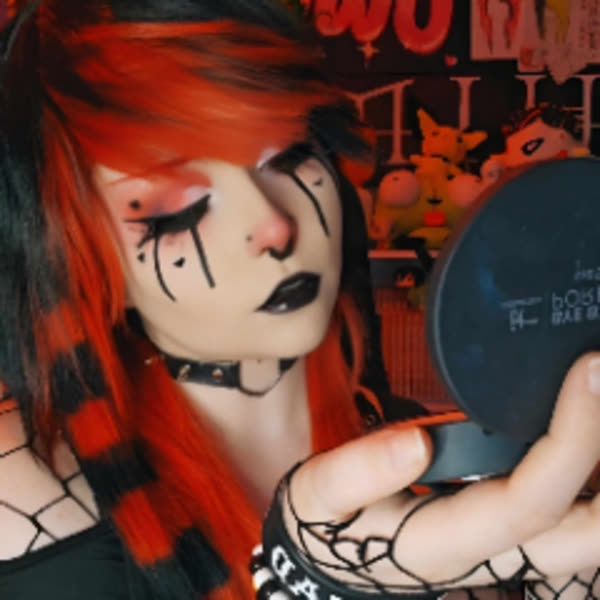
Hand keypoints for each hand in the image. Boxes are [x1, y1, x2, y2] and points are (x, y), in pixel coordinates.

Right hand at [265, 353, 599, 595]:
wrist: (332, 555)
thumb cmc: (328, 523)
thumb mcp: (320, 496)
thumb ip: (358, 472)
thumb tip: (416, 443)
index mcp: (444, 543)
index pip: (530, 501)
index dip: (572, 439)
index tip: (589, 369)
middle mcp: (490, 557)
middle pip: (589, 536)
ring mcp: (504, 552)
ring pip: (590, 536)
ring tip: (597, 395)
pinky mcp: (504, 537)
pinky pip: (570, 521)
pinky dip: (588, 478)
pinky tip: (581, 429)